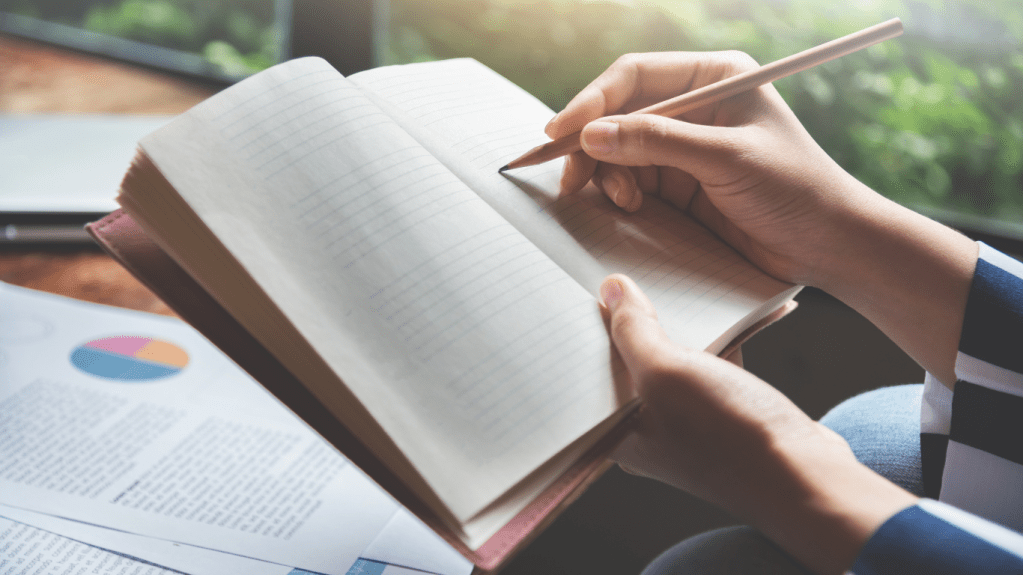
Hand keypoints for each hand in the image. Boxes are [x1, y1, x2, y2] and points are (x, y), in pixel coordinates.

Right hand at [548, 51, 869, 284]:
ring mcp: (683, 145)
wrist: (827, 244)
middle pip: (617, 113)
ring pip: (617, 149)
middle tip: (571, 179)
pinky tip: (629, 207)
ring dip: (606, 174)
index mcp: (713, 77)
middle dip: (591, 144)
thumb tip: (592, 134)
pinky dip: (618, 191)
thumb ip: (658, 142)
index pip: (634, 76)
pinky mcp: (678, 182)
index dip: (592, 102)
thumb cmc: (795, 189)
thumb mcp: (726, 159)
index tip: (561, 131)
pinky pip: (629, 178)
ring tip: (620, 201)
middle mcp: (694, 105)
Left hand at [601, 274, 915, 574]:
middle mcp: (646, 431)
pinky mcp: (725, 412)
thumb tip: (611, 290)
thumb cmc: (730, 437)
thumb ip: (633, 330)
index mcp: (617, 433)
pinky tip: (741, 305)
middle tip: (628, 273)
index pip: (586, 374)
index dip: (585, 331)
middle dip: (633, 319)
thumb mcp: (667, 372)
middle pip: (628, 362)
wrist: (809, 478)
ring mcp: (687, 422)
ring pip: (672, 360)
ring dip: (680, 322)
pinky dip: (723, 335)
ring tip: (678, 279)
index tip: (583, 287)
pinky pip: (713, 363)